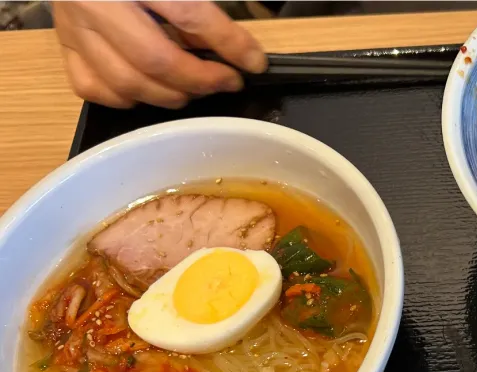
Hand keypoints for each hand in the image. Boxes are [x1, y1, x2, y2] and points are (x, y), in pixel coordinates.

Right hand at [53, 1, 266, 108]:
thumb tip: (234, 50)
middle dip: (199, 79)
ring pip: (124, 81)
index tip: (255, 63)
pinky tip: (150, 89)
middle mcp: (96, 2)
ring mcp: (73, 26)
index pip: (189, 13)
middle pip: (154, 58)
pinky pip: (92, 87)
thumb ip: (197, 6)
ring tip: (193, 89)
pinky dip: (127, 98)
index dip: (229, 43)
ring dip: (168, 95)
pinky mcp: (62, 44)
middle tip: (226, 82)